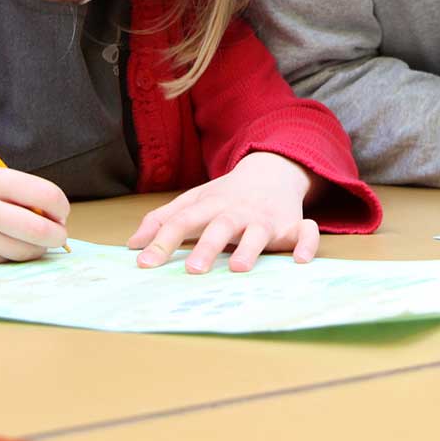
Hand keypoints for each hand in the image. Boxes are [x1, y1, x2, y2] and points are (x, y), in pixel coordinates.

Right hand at [0, 166, 68, 264]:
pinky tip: (7, 244)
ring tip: (31, 238)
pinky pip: (6, 262)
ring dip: (38, 248)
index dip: (62, 208)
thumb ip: (25, 193)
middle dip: (58, 235)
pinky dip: (15, 256)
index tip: (60, 213)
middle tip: (58, 234)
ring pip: (25, 252)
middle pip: (39, 231)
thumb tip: (59, 220)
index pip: (46, 196)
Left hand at [127, 152, 320, 273]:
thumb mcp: (194, 201)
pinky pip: (305, 233)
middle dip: (207, 246)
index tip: (144, 263)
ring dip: (250, 249)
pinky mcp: (293, 226)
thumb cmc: (227, 195)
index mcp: (211, 206)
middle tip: (193, 270)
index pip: (183, 221)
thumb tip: (132, 245)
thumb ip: (163, 220)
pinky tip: (302, 261)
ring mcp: (267, 219)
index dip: (163, 241)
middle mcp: (238, 212)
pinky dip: (307, 244)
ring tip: (238, 268)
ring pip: (259, 232)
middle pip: (221, 226)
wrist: (273, 170)